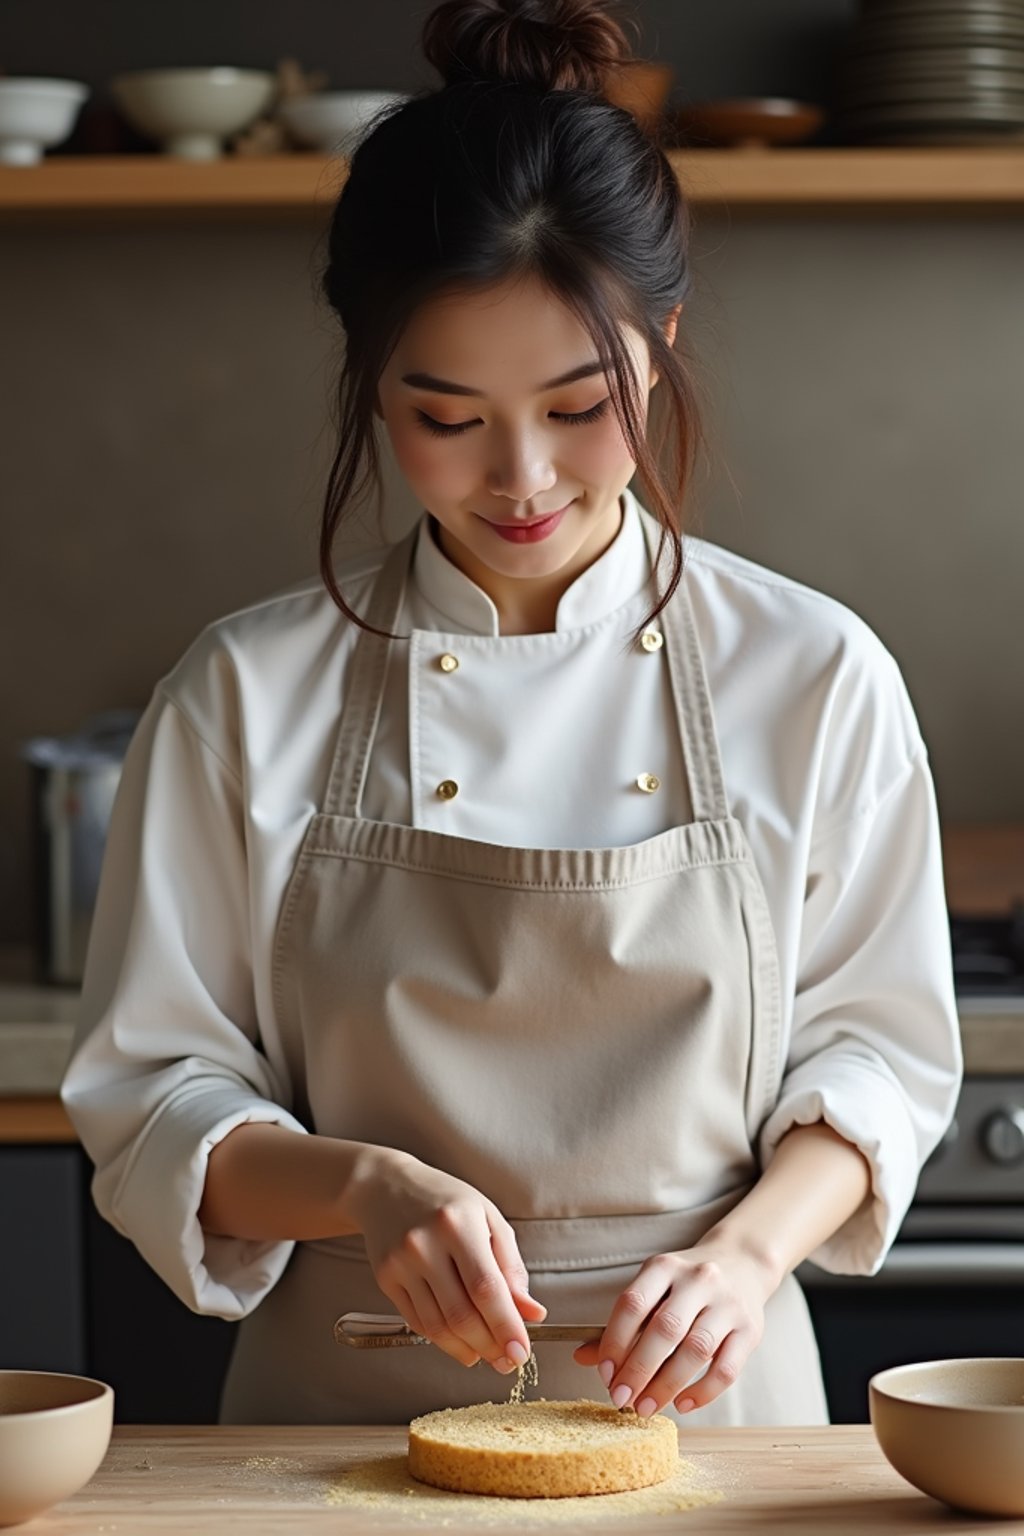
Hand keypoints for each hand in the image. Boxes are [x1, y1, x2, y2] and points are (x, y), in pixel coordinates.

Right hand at [347, 1147, 546, 1374]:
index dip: (506, 1326)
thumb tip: (531, 1312)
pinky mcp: (385, 1279)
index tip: (521, 1351)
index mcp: (458, 1224)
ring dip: (466, 1349)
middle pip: (461, 1314)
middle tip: (508, 1360)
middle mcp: (425, 1244)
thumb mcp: (487, 1218)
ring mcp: (401, 1263)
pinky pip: (417, 1322)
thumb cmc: (445, 1201)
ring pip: (437, 1326)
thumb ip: (510, 1267)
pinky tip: (459, 1342)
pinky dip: (442, 1339)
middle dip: (489, 1345)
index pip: (485, 1288)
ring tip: (486, 1355)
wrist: (385, 1188)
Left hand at [571, 1238, 774, 1416]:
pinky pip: (727, 1368)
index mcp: (664, 1267)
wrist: (742, 1263)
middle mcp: (698, 1280)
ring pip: (696, 1350)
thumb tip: (582, 1357)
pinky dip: (703, 1392)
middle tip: (621, 1399)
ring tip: (646, 1408)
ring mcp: (727, 1304)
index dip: (615, 1341)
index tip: (604, 1373)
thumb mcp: (653, 1290)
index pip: (634, 1303)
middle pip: (665, 1329)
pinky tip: (682, 1404)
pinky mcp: (750, 1329)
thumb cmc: (685, 1285)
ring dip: (667, 1385)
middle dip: (639, 1370)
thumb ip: (623, 1324)